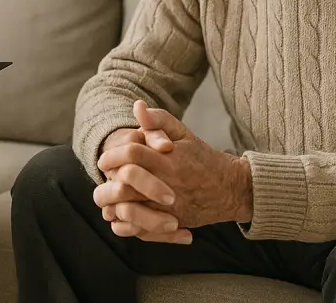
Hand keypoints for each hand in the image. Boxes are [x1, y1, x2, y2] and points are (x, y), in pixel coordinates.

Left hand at [98, 100, 252, 236]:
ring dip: (114, 203)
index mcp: (170, 160)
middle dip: (109, 179)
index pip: (131, 154)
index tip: (104, 159)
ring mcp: (170, 208)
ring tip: (109, 195)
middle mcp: (168, 185)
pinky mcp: (172, 224)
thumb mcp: (183, 134)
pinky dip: (126, 223)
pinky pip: (141, 229)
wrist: (230, 189)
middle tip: (104, 176)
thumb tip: (137, 106)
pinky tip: (121, 214)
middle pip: (127, 182)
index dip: (113, 155)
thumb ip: (158, 120)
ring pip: (131, 209)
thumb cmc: (203, 158)